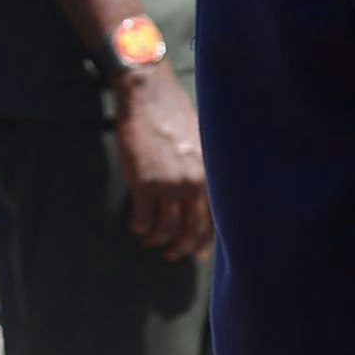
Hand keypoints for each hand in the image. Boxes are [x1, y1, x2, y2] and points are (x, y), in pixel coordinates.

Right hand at [112, 63, 212, 259]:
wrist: (149, 99)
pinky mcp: (144, 182)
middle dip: (183, 247)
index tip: (198, 253)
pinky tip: (137, 226)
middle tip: (172, 255)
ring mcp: (170, 184)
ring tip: (151, 241)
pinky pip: (144, 218)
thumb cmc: (176, 118)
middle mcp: (195, 183)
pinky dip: (140, 227)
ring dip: (158, 240)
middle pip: (193, 229)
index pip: (217, 219)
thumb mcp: (202, 144)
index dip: (207, 241)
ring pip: (167, 229)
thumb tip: (202, 194)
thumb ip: (204, 170)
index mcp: (212, 174)